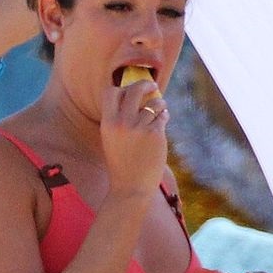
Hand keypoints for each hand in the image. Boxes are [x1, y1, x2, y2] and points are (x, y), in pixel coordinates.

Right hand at [101, 75, 169, 199]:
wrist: (130, 188)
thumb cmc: (122, 164)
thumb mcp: (112, 139)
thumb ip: (119, 119)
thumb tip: (136, 98)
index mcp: (107, 123)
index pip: (110, 92)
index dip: (122, 88)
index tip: (131, 89)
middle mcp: (122, 122)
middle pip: (134, 89)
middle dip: (145, 84)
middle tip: (152, 85)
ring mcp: (139, 128)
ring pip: (154, 103)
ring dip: (160, 103)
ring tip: (161, 109)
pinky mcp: (155, 134)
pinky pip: (162, 116)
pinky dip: (164, 116)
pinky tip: (163, 120)